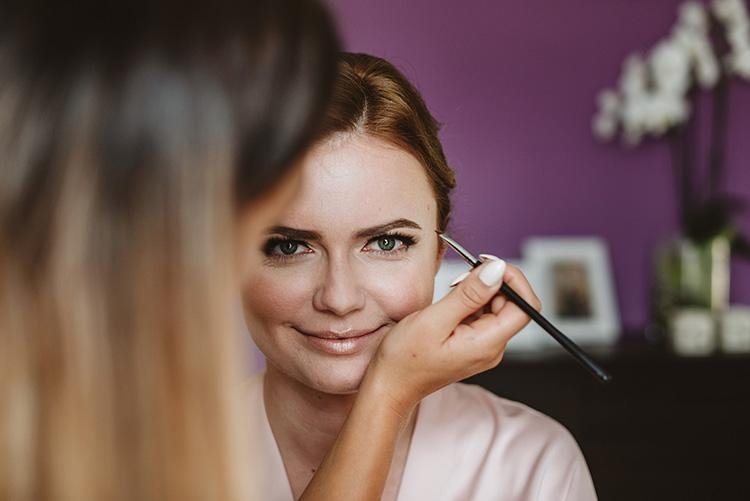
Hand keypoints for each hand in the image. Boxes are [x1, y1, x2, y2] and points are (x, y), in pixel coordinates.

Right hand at [362, 256, 540, 416]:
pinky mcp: (474, 343)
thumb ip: (468, 295)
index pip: (526, 306)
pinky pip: (483, 316)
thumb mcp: (434, 320)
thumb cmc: (405, 359)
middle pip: (513, 304)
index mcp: (488, 343)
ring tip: (450, 294)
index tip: (489, 265)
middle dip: (492, 283)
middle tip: (459, 279)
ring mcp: (484, 347)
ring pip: (497, 307)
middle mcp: (492, 347)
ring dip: (479, 292)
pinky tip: (449, 306)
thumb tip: (497, 270)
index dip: (514, 280)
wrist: (390, 385)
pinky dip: (470, 303)